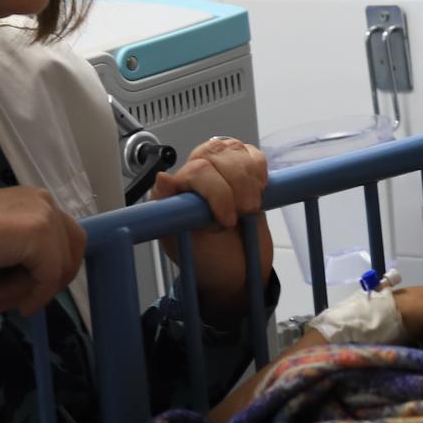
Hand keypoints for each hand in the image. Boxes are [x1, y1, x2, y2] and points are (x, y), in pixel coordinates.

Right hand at [0, 187, 85, 317]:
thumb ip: (22, 251)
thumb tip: (36, 282)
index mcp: (35, 201)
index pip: (63, 241)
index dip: (47, 273)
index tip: (20, 295)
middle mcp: (45, 202)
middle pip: (69, 254)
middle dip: (45, 284)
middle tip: (15, 304)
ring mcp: (46, 215)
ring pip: (55, 269)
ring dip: (25, 292)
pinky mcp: (42, 234)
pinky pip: (49, 277)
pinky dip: (34, 296)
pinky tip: (9, 305)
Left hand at [153, 138, 276, 320]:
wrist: (234, 272)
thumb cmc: (205, 260)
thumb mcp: (181, 244)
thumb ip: (170, 214)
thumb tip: (162, 179)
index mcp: (177, 190)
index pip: (197, 170)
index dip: (217, 192)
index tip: (227, 221)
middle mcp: (197, 175)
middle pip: (217, 153)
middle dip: (236, 184)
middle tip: (243, 214)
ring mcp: (222, 171)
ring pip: (236, 150)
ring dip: (249, 179)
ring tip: (249, 208)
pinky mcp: (245, 173)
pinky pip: (253, 155)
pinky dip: (259, 169)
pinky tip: (258, 189)